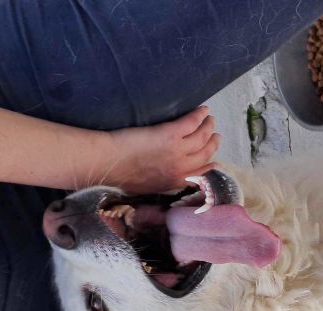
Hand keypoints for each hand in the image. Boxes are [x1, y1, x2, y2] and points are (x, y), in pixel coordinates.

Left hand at [105, 106, 220, 193]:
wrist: (107, 164)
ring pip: (202, 137)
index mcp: (176, 182)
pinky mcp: (170, 134)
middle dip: (213, 143)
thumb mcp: (147, 188)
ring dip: (208, 126)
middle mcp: (182, 168)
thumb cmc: (120, 175)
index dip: (211, 165)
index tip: (214, 160)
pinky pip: (192, 123)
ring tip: (210, 119)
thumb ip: (162, 183)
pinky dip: (200, 115)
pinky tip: (203, 109)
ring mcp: (178, 151)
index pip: (202, 174)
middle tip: (215, 135)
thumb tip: (166, 178)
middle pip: (206, 153)